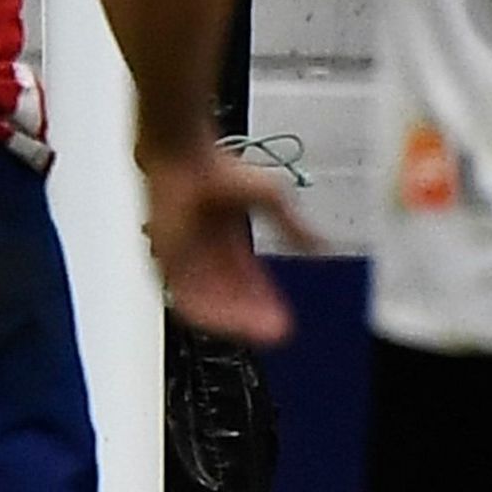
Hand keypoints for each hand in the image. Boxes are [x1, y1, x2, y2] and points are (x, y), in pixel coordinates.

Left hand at [141, 141, 321, 345]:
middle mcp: (205, 256)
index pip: (247, 284)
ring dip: (236, 319)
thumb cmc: (219, 168)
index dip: (264, 302)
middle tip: (277, 332)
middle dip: (254, 317)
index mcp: (226, 242)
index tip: (283, 320)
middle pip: (230, 298)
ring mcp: (185, 260)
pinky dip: (210, 312)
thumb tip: (323, 246)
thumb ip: (294, 226)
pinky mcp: (167, 263)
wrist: (186, 159)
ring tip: (261, 331)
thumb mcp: (271, 199)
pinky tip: (230, 322)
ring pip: (211, 303)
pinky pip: (187, 299)